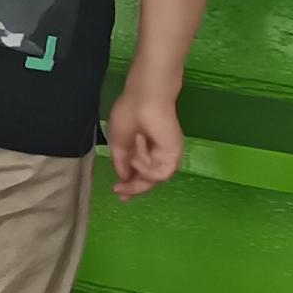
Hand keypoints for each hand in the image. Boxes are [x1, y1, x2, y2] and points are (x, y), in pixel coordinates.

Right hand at [107, 85, 185, 199]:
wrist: (143, 100)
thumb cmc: (129, 114)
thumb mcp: (118, 142)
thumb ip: (122, 162)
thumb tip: (124, 177)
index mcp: (141, 151)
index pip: (138, 174)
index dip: (129, 185)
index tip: (118, 192)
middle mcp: (155, 156)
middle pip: (148, 181)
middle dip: (133, 188)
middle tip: (121, 191)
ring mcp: (166, 156)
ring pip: (152, 178)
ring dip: (139, 165)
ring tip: (135, 144)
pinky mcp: (174, 156)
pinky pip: (160, 173)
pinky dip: (147, 164)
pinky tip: (142, 144)